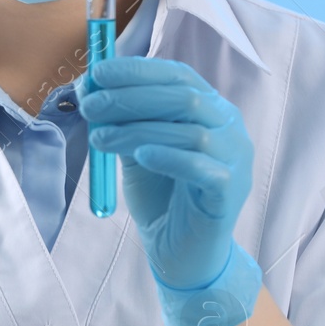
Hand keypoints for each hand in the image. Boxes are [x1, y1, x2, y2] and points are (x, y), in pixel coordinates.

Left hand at [81, 56, 262, 325]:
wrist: (181, 254)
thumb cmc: (162, 198)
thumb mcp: (136, 151)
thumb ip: (122, 120)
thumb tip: (89, 87)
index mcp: (209, 109)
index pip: (178, 76)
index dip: (138, 71)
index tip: (98, 73)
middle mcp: (229, 126)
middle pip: (184, 98)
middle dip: (131, 97)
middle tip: (91, 106)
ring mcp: (235, 157)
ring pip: (190, 130)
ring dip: (138, 130)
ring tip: (100, 139)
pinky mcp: (230, 189)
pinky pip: (200, 165)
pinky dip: (168, 156)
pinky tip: (140, 157)